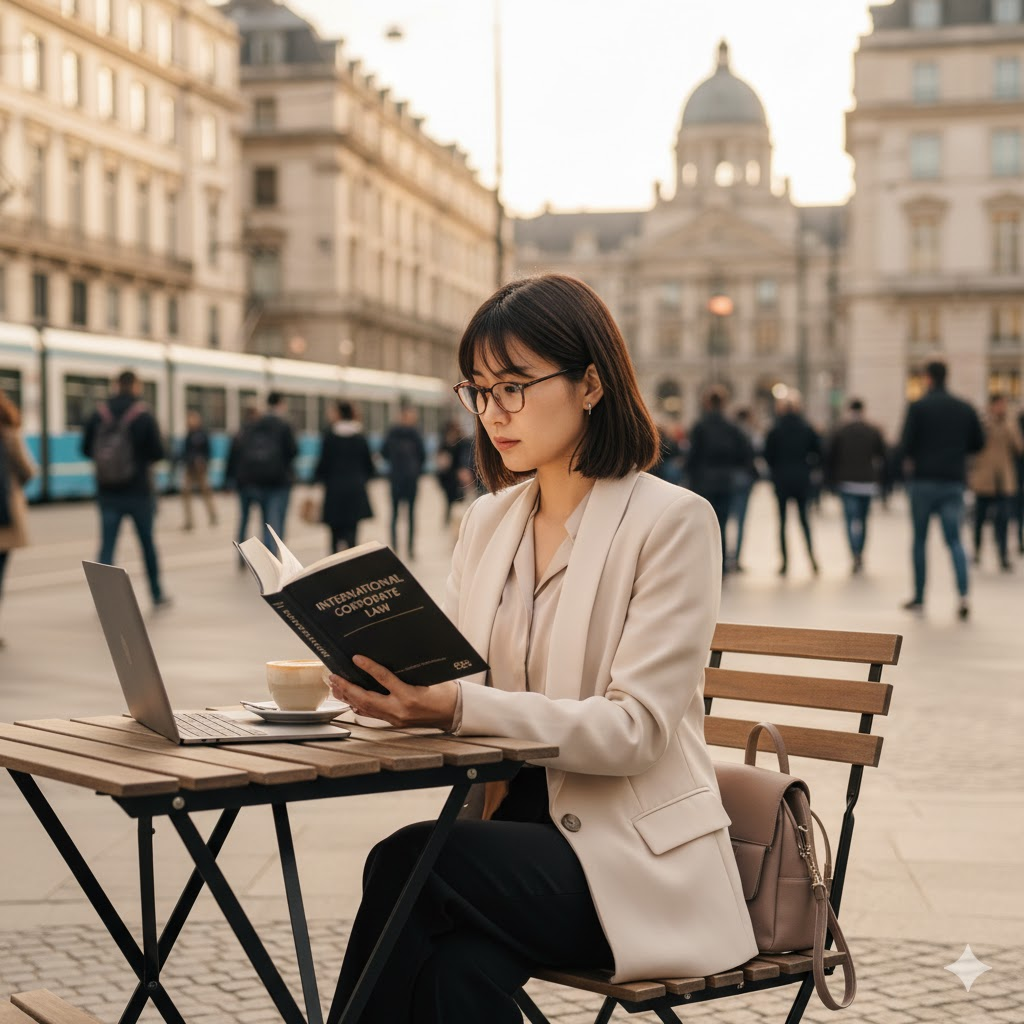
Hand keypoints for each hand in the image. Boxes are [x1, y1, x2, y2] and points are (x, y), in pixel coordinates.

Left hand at [328, 656, 458, 729]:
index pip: (384, 678)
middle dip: (347, 687)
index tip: (357, 658)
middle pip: (366, 698)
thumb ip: (406, 673)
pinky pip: (372, 714)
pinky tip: (351, 700)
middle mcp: (400, 709)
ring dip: (349, 697)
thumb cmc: (444, 692)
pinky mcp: (395, 722)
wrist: (453, 712)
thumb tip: (387, 660)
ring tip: (336, 687)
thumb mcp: (427, 677)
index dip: (369, 667)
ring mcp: (396, 718)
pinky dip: (359, 706)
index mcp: (410, 695)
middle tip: (334, 677)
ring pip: (366, 708)